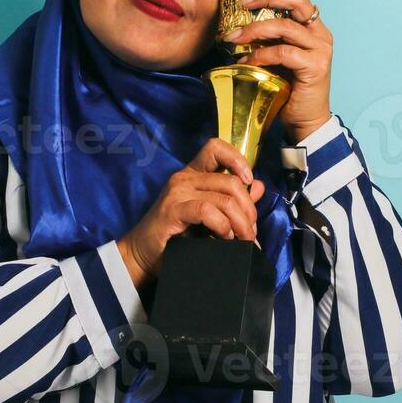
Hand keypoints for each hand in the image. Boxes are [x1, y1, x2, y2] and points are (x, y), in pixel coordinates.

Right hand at [116, 138, 266, 289]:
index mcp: (193, 174)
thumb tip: (258, 186)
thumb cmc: (175, 236)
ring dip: (241, 223)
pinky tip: (224, 238)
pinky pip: (207, 211)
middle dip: (249, 209)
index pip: (215, 147)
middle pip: (231, 181)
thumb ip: (232, 199)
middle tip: (251, 232)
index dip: (237, 159)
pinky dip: (222, 225)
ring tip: (243, 240)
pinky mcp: (172, 210)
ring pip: (224, 198)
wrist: (144, 255)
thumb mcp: (208, 215)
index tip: (249, 180)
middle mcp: (184, 178)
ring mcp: (177, 192)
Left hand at [222, 0, 332, 142]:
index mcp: (313, 26)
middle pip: (297, 0)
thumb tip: (239, 18)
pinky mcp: (315, 67)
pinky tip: (246, 60)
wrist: (305, 120)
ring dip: (255, 29)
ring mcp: (320, 50)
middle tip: (244, 1)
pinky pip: (283, 52)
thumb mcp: (277, 55)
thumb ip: (269, 36)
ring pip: (286, 26)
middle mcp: (320, 34)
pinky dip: (261, 54)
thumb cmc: (288, 88)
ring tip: (234, 37)